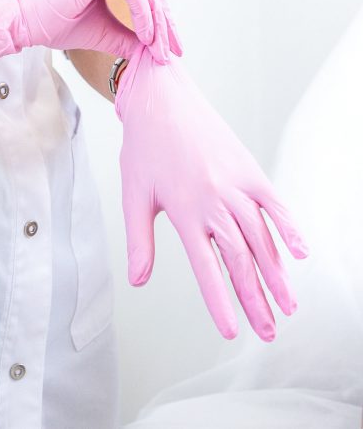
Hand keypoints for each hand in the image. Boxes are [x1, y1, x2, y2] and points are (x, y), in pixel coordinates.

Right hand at [0, 0, 181, 69]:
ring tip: (159, 49)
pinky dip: (143, 15)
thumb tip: (154, 49)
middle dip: (164, 20)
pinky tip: (145, 36)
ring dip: (156, 22)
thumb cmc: (50, 22)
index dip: (159, 14)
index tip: (167, 44)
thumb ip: (127, 33)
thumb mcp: (100, 28)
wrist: (20, 21)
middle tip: (171, 50)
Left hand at [115, 44, 309, 340]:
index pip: (207, 269)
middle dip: (256, 299)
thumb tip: (137, 281)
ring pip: (262, 239)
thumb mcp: (133, 195)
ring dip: (276, 275)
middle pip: (241, 261)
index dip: (221, 303)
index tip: (233, 332)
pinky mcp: (250, 170)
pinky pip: (275, 205)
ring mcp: (237, 186)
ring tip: (287, 306)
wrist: (161, 100)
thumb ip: (139, 241)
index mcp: (184, 211)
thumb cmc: (144, 148)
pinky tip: (299, 255)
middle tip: (270, 333)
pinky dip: (289, 230)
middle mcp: (215, 202)